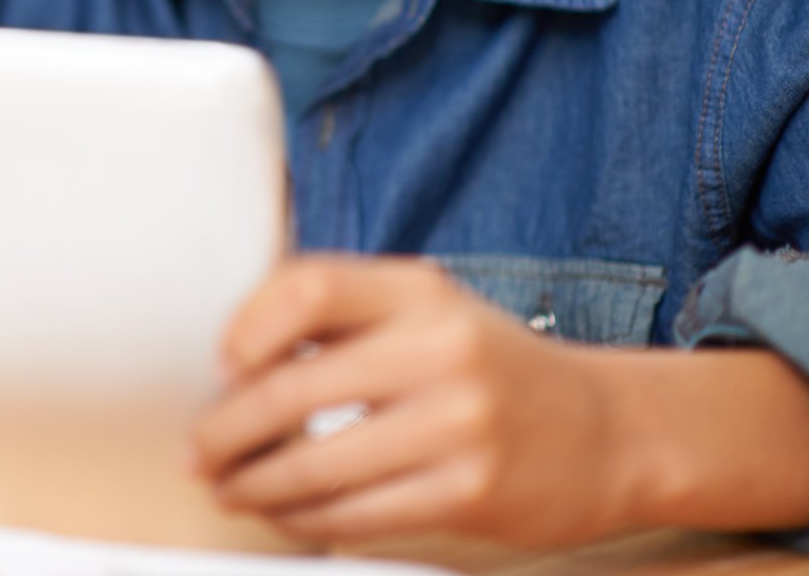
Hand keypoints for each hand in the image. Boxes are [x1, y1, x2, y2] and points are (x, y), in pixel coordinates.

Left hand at [190, 254, 628, 546]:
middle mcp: (440, 350)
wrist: (610, 433)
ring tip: (227, 487)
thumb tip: (235, 354)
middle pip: (292, 388)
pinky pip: (356, 515)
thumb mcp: (429, 309)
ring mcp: (458, 426)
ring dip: (253, 484)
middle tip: (198, 450)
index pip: (305, 287)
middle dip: (225, 429)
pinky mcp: (469, 495)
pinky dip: (304, 519)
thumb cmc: (490, 366)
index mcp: (421, 291)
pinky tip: (284, 515)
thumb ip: (345, 313)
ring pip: (315, 465)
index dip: (246, 327)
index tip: (224, 365)